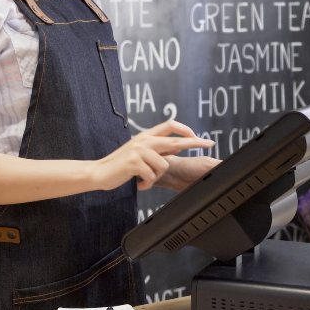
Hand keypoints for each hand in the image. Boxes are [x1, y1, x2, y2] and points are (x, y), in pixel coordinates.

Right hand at [90, 120, 212, 191]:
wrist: (99, 172)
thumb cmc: (120, 165)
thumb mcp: (140, 152)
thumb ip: (157, 148)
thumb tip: (178, 145)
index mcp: (146, 136)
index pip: (170, 125)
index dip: (185, 129)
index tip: (199, 136)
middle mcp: (144, 140)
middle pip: (175, 140)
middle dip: (195, 142)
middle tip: (209, 144)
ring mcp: (139, 150)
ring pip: (164, 165)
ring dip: (156, 177)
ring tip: (143, 178)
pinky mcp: (134, 162)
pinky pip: (152, 176)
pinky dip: (147, 184)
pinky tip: (138, 183)